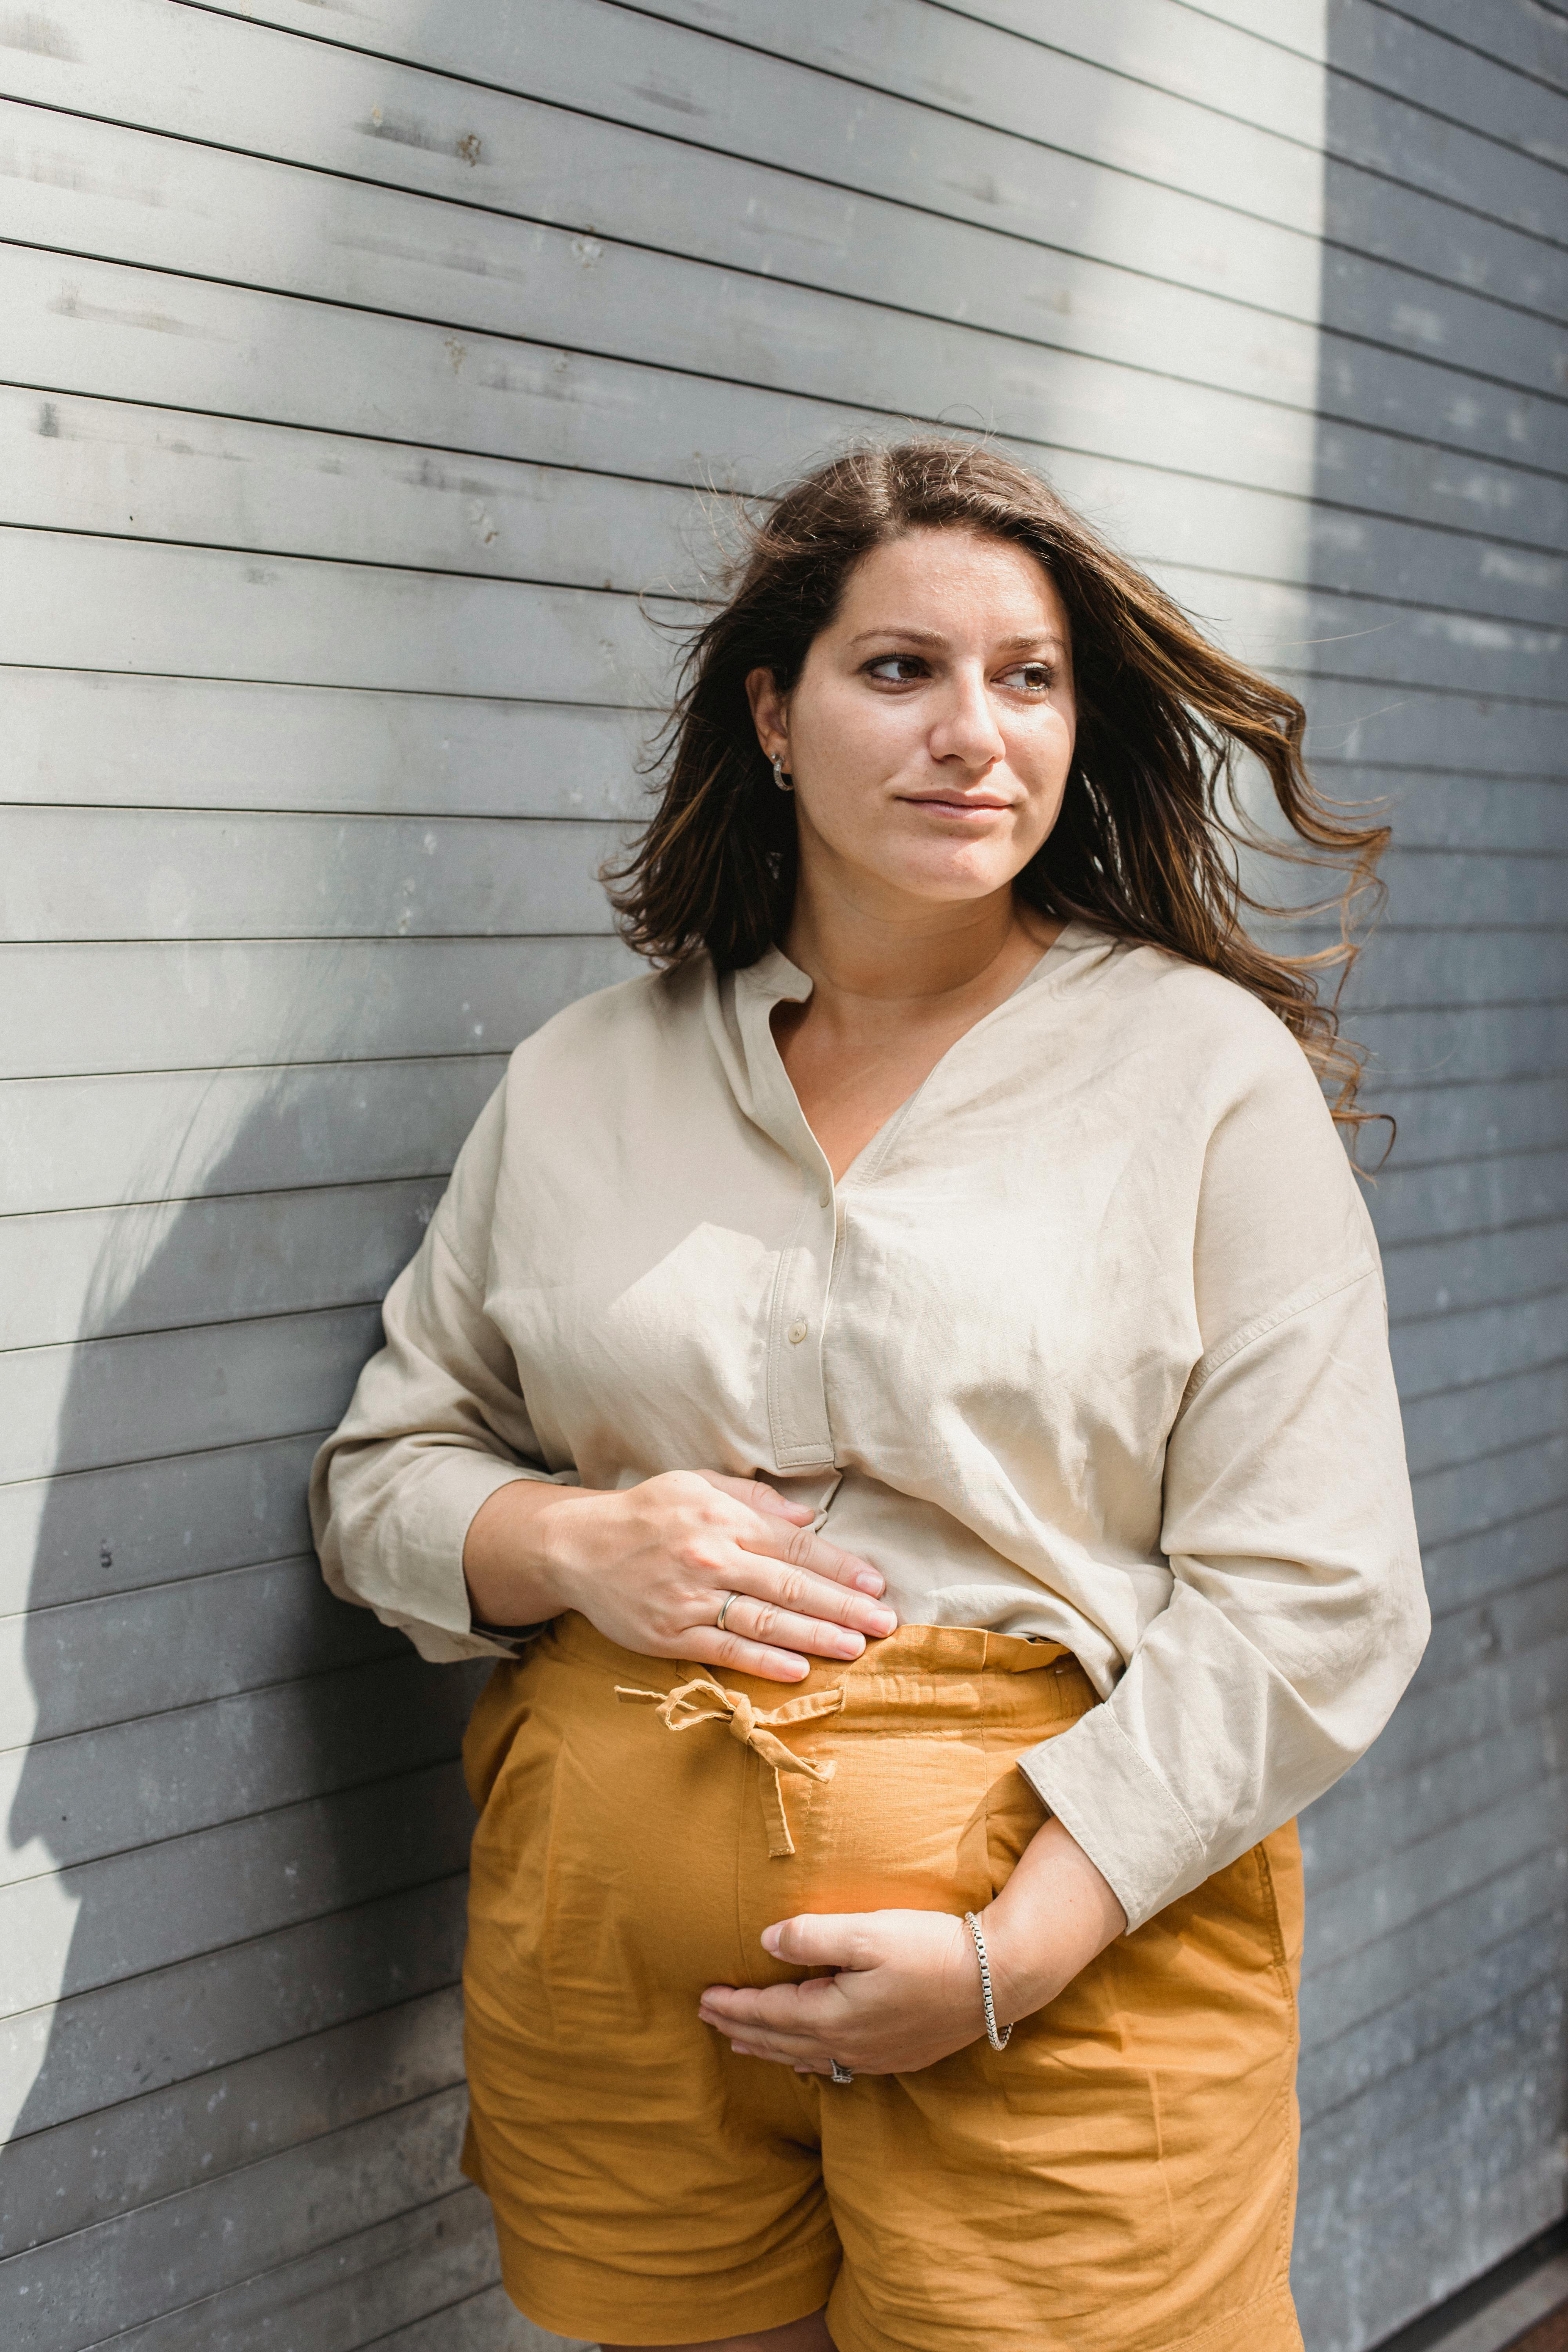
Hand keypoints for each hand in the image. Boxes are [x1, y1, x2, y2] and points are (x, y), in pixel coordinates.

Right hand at [463, 1467, 896, 1681]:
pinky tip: (799, 1669)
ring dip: (817, 1637)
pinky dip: (766, 1662)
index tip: (875, 1583)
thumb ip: (755, 1498)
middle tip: (885, 1622)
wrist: (576, 1546)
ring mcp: (691, 1599)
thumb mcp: (697, 1485)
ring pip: (766, 1622)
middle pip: (791, 1586)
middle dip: (844, 1606)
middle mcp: (712, 1557)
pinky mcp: (671, 1634)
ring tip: (855, 1647)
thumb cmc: (645, 1512)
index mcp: (723, 1517)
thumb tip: (810, 1514)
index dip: (840, 1566)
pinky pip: (727, 1651)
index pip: (796, 1545)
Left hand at [699, 1818, 1127, 2072]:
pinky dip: (808, 2059)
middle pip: (781, 2040)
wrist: (995, 1979)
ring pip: (806, 2056)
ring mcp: (874, 2055)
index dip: (733, 2006)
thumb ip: (813, 1937)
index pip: (769, 2013)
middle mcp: (849, 2044)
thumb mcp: (868, 1932)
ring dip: (770, 2048)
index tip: (702, 1998)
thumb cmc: (931, 1948)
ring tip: (743, 2040)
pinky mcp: (897, 2055)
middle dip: (742, 2029)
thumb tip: (767, 1942)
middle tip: (710, 2020)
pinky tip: (806, 2057)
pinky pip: (836, 2064)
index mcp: (835, 2014)